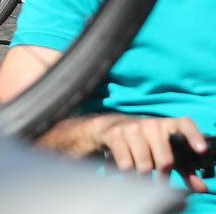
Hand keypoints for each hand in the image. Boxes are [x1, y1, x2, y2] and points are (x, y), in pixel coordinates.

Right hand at [94, 115, 209, 192]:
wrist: (110, 126)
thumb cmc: (146, 142)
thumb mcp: (166, 151)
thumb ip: (185, 169)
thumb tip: (201, 187)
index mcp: (168, 125)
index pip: (185, 125)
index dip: (194, 136)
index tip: (201, 150)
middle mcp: (151, 124)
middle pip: (165, 160)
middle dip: (163, 176)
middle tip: (161, 182)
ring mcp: (132, 128)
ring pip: (144, 166)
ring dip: (144, 177)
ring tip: (142, 176)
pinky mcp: (114, 134)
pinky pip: (126, 165)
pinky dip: (128, 173)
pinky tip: (128, 170)